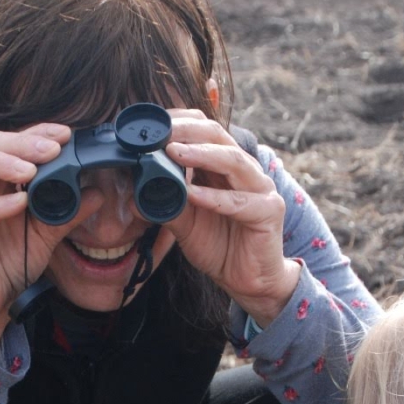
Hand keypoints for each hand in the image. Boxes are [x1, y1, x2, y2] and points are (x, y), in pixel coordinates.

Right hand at [0, 123, 99, 355]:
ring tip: (31, 169)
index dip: (33, 134)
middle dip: (20, 142)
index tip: (63, 135)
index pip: (6, 143)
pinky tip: (20, 204)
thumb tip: (97, 192)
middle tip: (52, 149)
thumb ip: (67, 212)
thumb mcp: (46, 233)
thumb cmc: (11, 264)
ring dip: (2, 162)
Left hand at [163, 111, 300, 325]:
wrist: (248, 281)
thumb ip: (165, 205)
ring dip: (201, 154)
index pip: (205, 131)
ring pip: (232, 160)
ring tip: (173, 151)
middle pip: (218, 136)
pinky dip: (214, 197)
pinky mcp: (269, 211)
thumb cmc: (220, 247)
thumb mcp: (185, 224)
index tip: (151, 124)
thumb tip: (134, 194)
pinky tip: (191, 195)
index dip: (179, 123)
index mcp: (224, 167)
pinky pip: (240, 202)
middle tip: (160, 132)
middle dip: (187, 131)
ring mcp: (260, 189)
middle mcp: (244, 171)